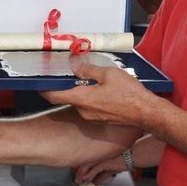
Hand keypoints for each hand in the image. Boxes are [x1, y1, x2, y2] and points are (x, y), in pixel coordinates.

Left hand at [41, 58, 159, 127]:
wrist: (146, 113)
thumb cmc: (130, 95)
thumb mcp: (108, 74)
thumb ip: (89, 70)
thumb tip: (75, 66)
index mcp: (82, 99)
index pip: (53, 96)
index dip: (44, 89)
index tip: (40, 83)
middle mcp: (84, 111)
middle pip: (69, 97)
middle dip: (71, 85)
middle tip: (78, 72)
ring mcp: (92, 117)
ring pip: (82, 101)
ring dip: (85, 91)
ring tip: (99, 80)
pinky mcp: (101, 119)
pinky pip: (91, 107)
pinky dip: (94, 98)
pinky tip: (106, 90)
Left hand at [72, 155, 123, 185]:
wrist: (131, 158)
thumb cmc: (122, 162)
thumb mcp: (109, 171)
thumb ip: (102, 176)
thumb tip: (96, 182)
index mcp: (98, 158)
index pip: (87, 164)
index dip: (81, 171)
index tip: (78, 177)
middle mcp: (98, 158)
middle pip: (85, 165)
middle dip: (79, 173)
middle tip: (76, 180)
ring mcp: (100, 159)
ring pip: (87, 167)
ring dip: (81, 175)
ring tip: (78, 181)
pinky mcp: (104, 163)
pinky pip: (94, 169)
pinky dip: (89, 174)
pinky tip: (85, 179)